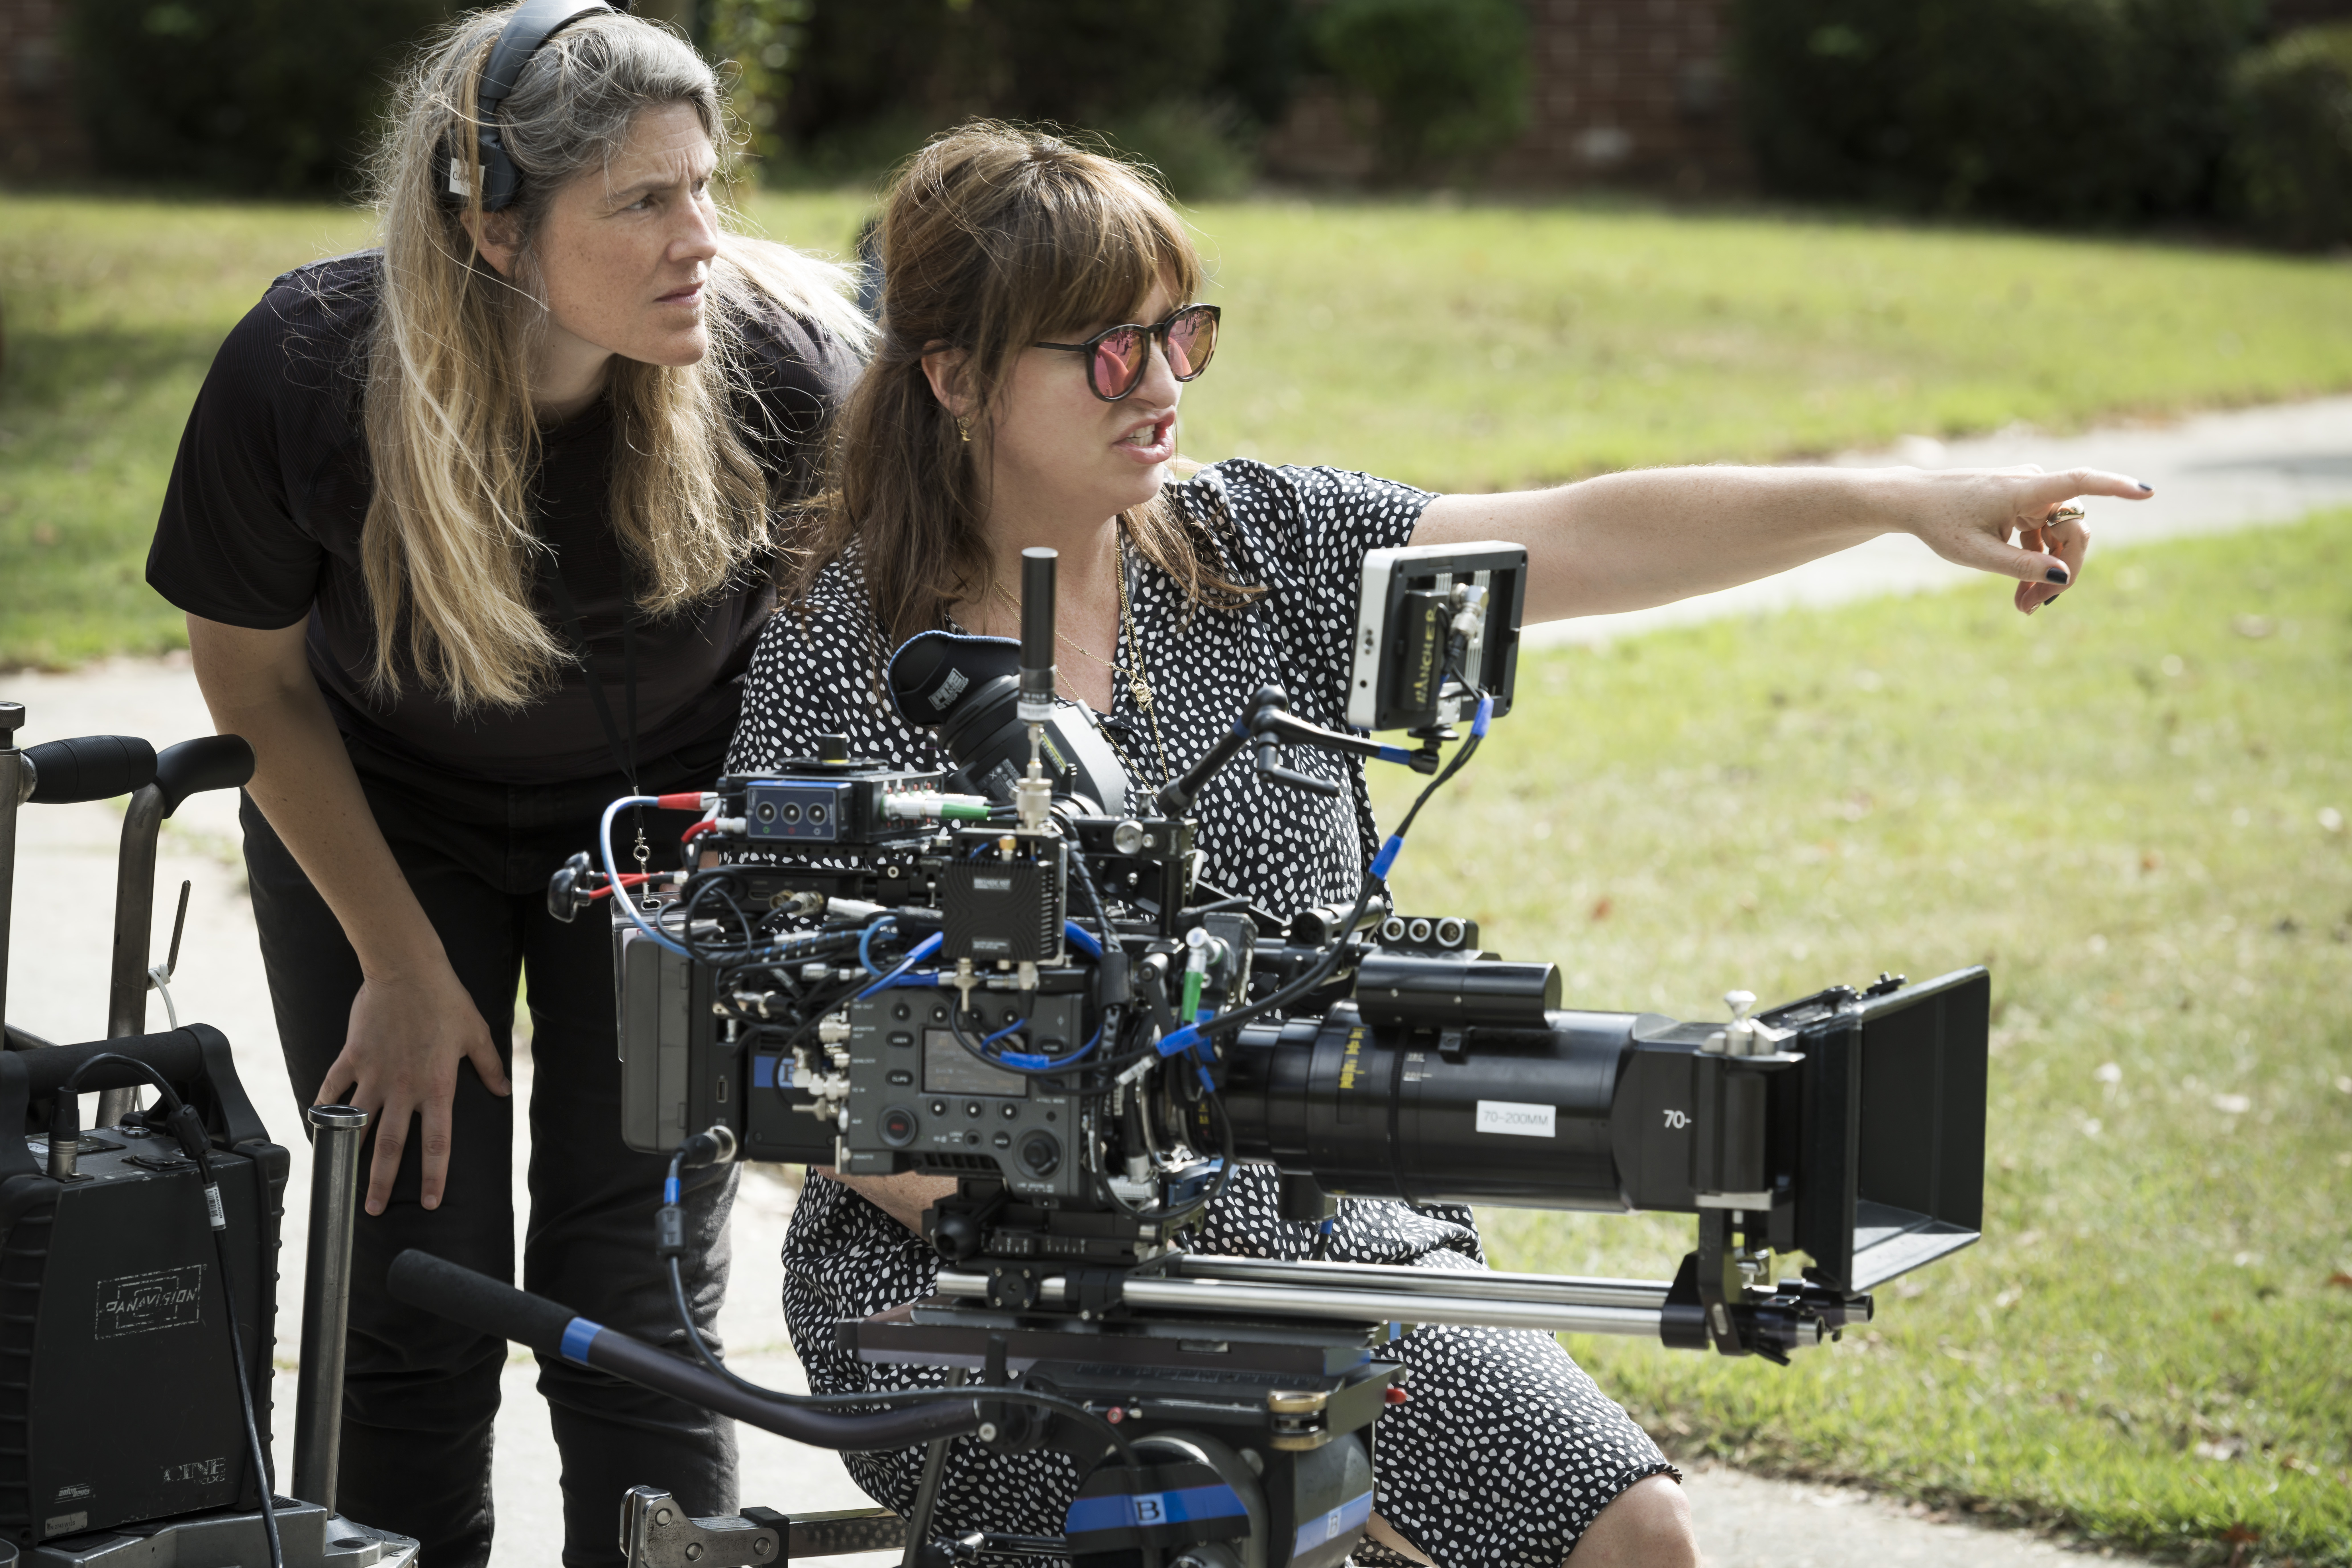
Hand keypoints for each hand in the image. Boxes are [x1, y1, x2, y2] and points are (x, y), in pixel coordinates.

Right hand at [316, 958, 512, 1214]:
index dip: (434, 1175)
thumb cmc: (446, 1000)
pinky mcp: (352, 1056)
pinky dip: (322, 1105)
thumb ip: (490, 1067)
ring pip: (357, 1123)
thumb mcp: (477, 1034)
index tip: (431, 1202)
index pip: (437, 1143)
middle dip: (381, 1181)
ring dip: (348, 1153)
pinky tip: (316, 1124)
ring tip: (339, 1177)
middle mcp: (403, 1088)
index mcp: (437, 1087)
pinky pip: (333, 1087)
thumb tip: (502, 1092)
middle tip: (373, 1210)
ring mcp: (373, 1073)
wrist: (407, 970)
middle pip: (391, 1145)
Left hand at [1899, 465, 2151, 613]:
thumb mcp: (1976, 554)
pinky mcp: (2025, 504)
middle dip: (2062, 572)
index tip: (2148, 492)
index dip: (2116, 487)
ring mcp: (2031, 494)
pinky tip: (2023, 593)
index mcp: (2023, 490)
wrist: (1914, 503)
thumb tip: (2062, 577)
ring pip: (2059, 537)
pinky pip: (2045, 536)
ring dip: (2048, 572)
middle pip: (2072, 532)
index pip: (2080, 483)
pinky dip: (2037, 563)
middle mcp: (2033, 486)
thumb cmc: (1940, 524)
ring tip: (2023, 608)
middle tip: (2033, 609)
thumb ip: (2020, 566)